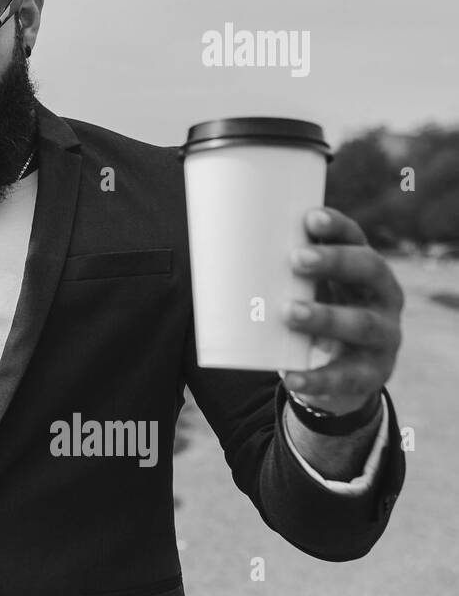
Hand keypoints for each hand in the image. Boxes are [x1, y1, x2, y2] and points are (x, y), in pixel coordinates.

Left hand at [281, 206, 403, 414]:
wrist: (341, 370)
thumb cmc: (313, 311)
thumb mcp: (305, 288)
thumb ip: (275, 269)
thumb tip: (212, 243)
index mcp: (365, 268)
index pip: (357, 238)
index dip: (337, 227)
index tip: (310, 217)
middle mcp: (383, 296)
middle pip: (369, 271)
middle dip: (335, 261)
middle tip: (295, 258)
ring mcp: (383, 336)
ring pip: (361, 324)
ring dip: (325, 316)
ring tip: (288, 312)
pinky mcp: (371, 374)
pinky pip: (345, 377)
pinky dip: (316, 378)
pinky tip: (291, 377)